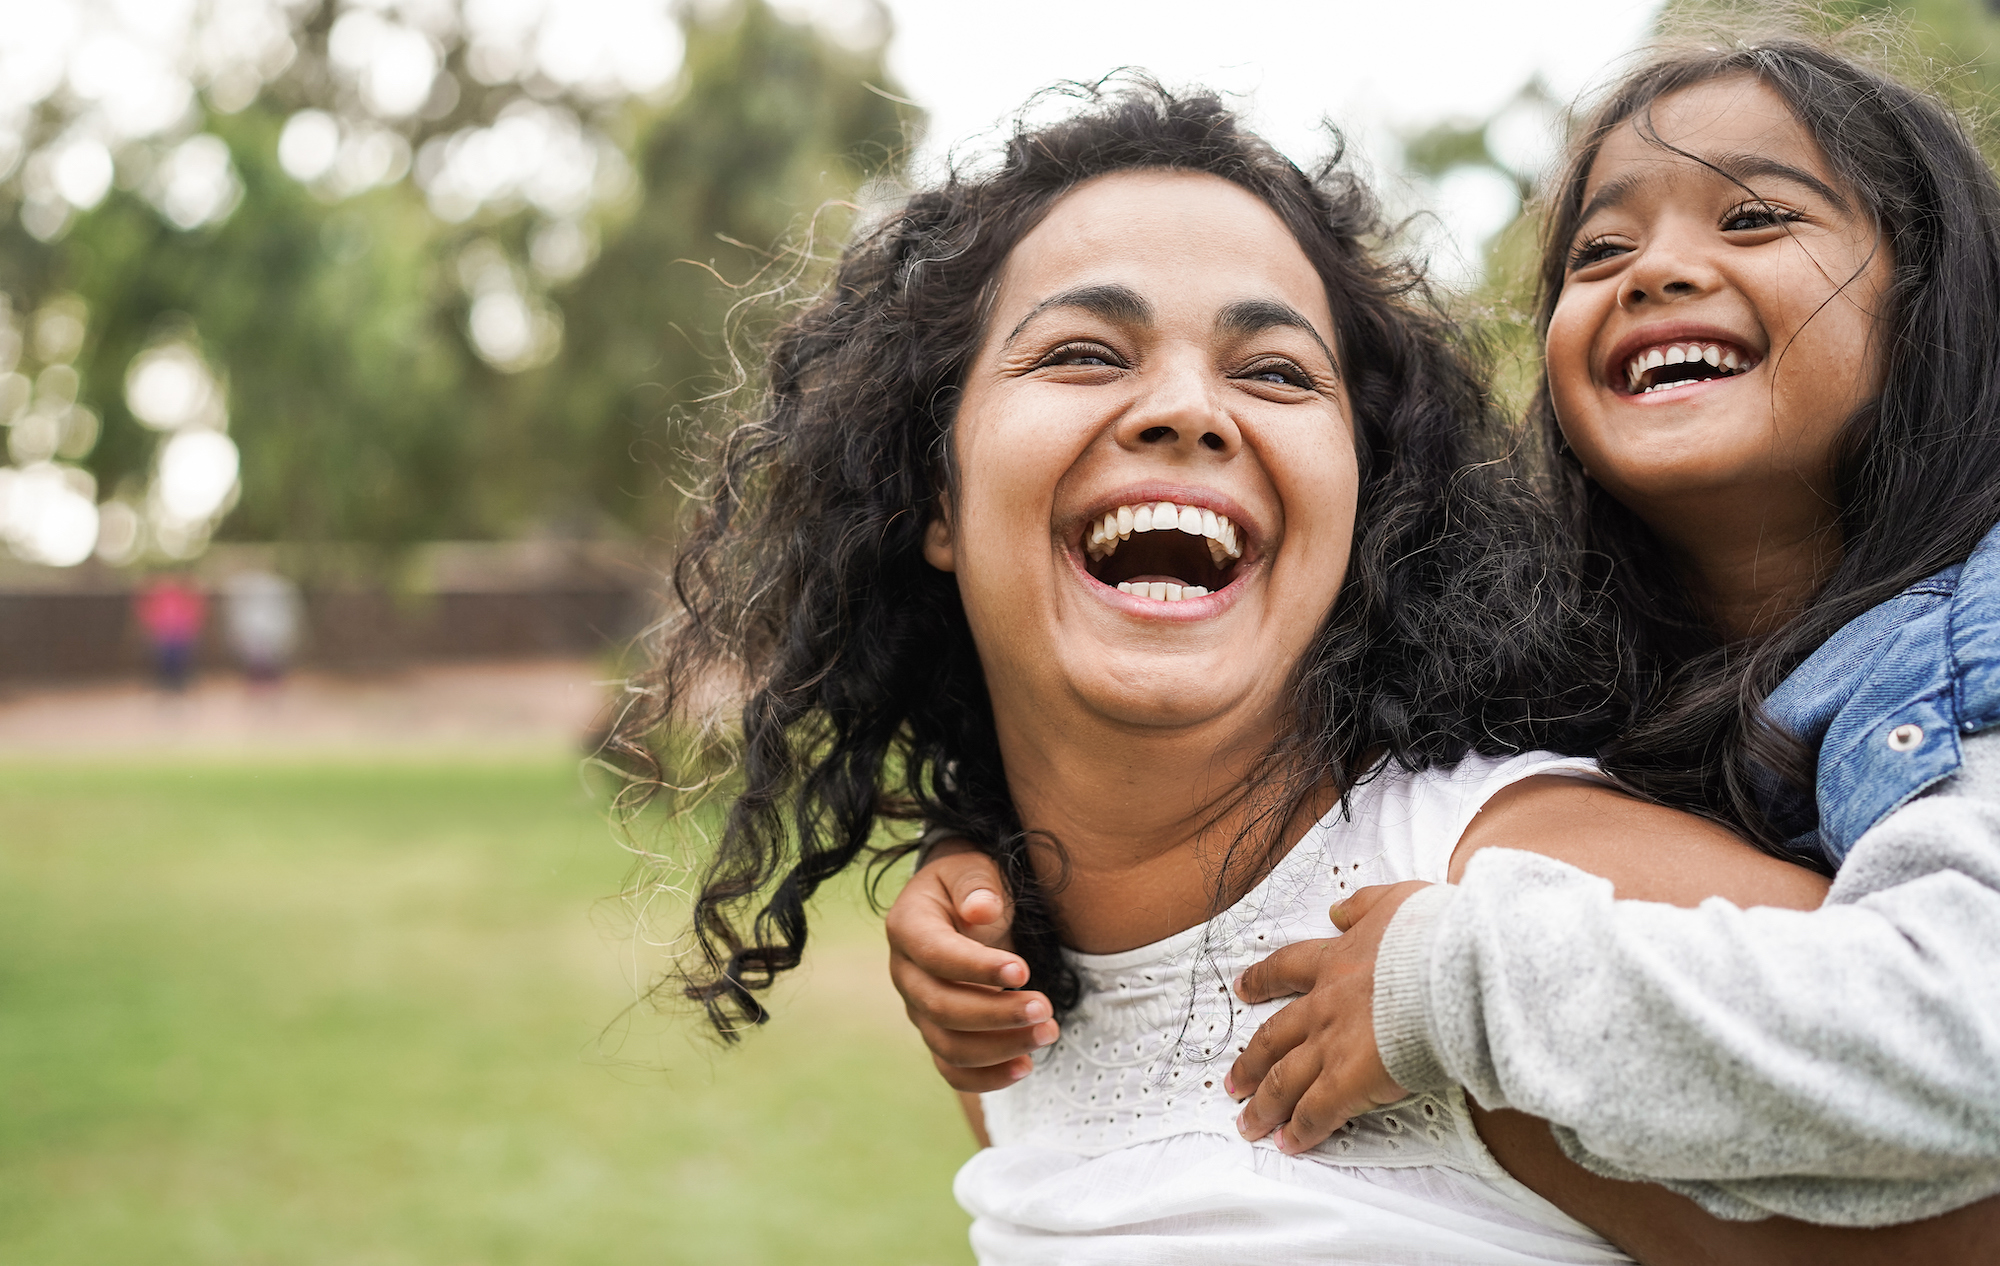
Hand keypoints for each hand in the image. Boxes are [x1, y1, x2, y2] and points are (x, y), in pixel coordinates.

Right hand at [885, 840, 1058, 1091]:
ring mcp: (918, 1009)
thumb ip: (976, 884)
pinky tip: (1026, 1066)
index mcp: (907, 927)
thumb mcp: (972, 868)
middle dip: (996, 1014)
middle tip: (1046, 1008)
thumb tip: (981, 910)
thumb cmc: (971, 885)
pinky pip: (953, 1069)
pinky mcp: (938, 1034)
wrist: (963, 905)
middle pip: (940, 1007)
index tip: (1023, 971)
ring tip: (1049, 1033)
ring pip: (948, 1045)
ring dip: (1000, 1047)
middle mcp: (905, 974)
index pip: (935, 955)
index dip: (976, 967)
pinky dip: (987, 1077)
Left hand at [1225, 881, 1428, 1152]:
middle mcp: (1324, 1005)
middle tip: (1232, 1080)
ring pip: (1283, 1080)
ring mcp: (1331, 1045)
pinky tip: (1289, 1144)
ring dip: (1263, 1105)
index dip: (1262, 980)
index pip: (1287, 969)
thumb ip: (1364, 905)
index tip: (1243, 989)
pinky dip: (1300, 1131)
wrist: (1450, 969)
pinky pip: (1315, 1113)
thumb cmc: (1433, 935)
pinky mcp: (1348, 1081)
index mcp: (1336, 961)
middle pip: (1273, 1036)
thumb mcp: (1395, 901)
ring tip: (1248, 1123)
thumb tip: (1339, 909)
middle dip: (1250, 1062)